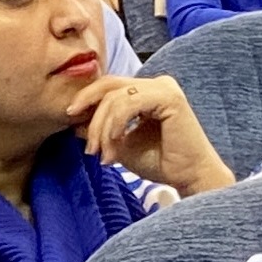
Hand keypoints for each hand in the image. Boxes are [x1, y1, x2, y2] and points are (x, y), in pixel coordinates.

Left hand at [67, 74, 232, 199]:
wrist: (189, 177)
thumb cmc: (160, 162)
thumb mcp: (120, 144)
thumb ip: (101, 129)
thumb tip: (74, 122)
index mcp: (147, 91)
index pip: (109, 87)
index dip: (87, 101)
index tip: (72, 123)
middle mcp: (157, 84)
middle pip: (108, 86)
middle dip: (90, 113)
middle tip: (88, 146)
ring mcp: (164, 88)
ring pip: (115, 97)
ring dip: (103, 128)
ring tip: (105, 155)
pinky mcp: (169, 97)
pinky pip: (129, 103)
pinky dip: (116, 123)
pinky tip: (115, 142)